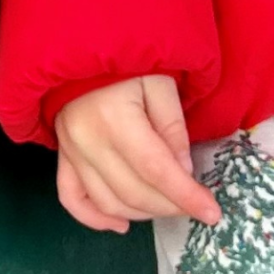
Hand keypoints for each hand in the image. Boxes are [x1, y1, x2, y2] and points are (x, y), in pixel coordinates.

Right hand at [51, 74, 220, 233]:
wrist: (80, 48)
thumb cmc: (126, 62)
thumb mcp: (161, 83)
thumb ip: (173, 128)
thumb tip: (182, 173)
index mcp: (114, 117)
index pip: (155, 170)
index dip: (185, 196)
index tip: (212, 213)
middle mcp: (87, 141)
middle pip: (133, 192)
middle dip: (170, 206)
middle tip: (194, 204)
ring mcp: (69, 151)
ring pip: (107, 202)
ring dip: (142, 214)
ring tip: (166, 206)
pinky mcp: (61, 156)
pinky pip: (71, 198)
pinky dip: (94, 219)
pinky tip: (121, 226)